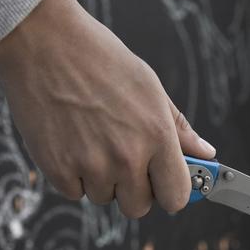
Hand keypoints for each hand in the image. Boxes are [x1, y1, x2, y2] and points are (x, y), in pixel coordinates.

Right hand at [0, 0, 215, 217]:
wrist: (43, 42)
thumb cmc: (100, 59)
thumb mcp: (149, 87)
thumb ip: (179, 127)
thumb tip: (207, 153)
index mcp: (157, 135)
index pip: (176, 196)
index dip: (170, 192)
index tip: (163, 183)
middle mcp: (127, 156)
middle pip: (138, 207)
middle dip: (132, 189)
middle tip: (120, 156)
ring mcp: (91, 166)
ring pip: (104, 198)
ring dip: (99, 179)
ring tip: (89, 137)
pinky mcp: (57, 169)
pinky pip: (74, 192)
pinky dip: (71, 174)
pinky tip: (69, 140)